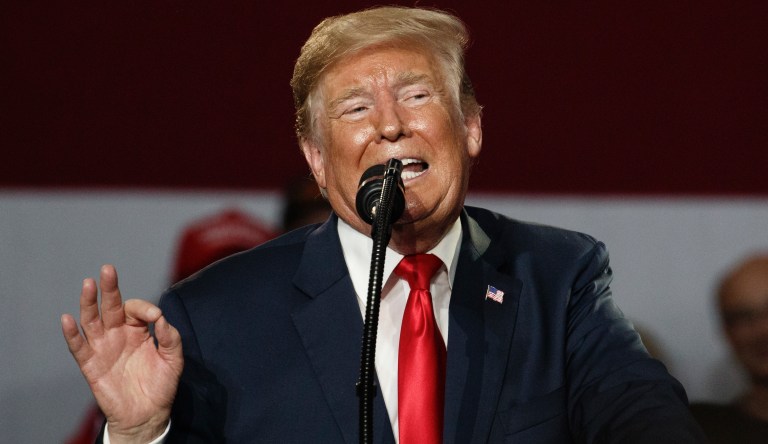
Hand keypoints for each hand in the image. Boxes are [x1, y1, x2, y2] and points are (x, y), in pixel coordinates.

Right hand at [61, 265, 183, 442]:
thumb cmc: (161, 385)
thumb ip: (171, 338)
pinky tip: (68, 319)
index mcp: (138, 329)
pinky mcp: (91, 364)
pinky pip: (79, 346)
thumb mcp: (174, 360)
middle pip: (111, 306)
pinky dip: (72, 333)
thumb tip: (162, 318)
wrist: (147, 414)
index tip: (156, 317)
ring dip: (88, 303)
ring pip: (92, 320)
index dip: (145, 308)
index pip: (136, 309)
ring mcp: (103, 347)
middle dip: (109, 288)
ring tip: (88, 284)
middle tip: (108, 270)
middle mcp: (118, 334)